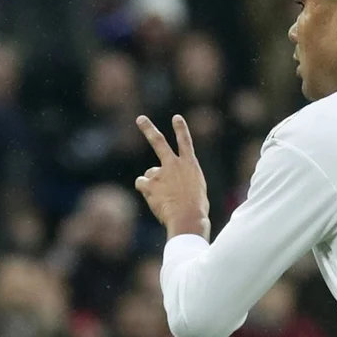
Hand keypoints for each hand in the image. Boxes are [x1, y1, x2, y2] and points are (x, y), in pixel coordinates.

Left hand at [133, 114, 210, 239]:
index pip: (186, 142)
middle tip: (140, 119)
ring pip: (149, 173)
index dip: (181, 129)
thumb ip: (181, 181)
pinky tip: (155, 199)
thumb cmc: (195, 210)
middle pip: (159, 142)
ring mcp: (160, 173)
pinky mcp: (150, 184)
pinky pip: (141, 183)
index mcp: (190, 165)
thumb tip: (164, 183)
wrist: (187, 218)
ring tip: (163, 197)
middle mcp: (174, 165)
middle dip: (149, 129)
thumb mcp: (196, 191)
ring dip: (152, 183)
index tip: (176, 118)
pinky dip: (145, 190)